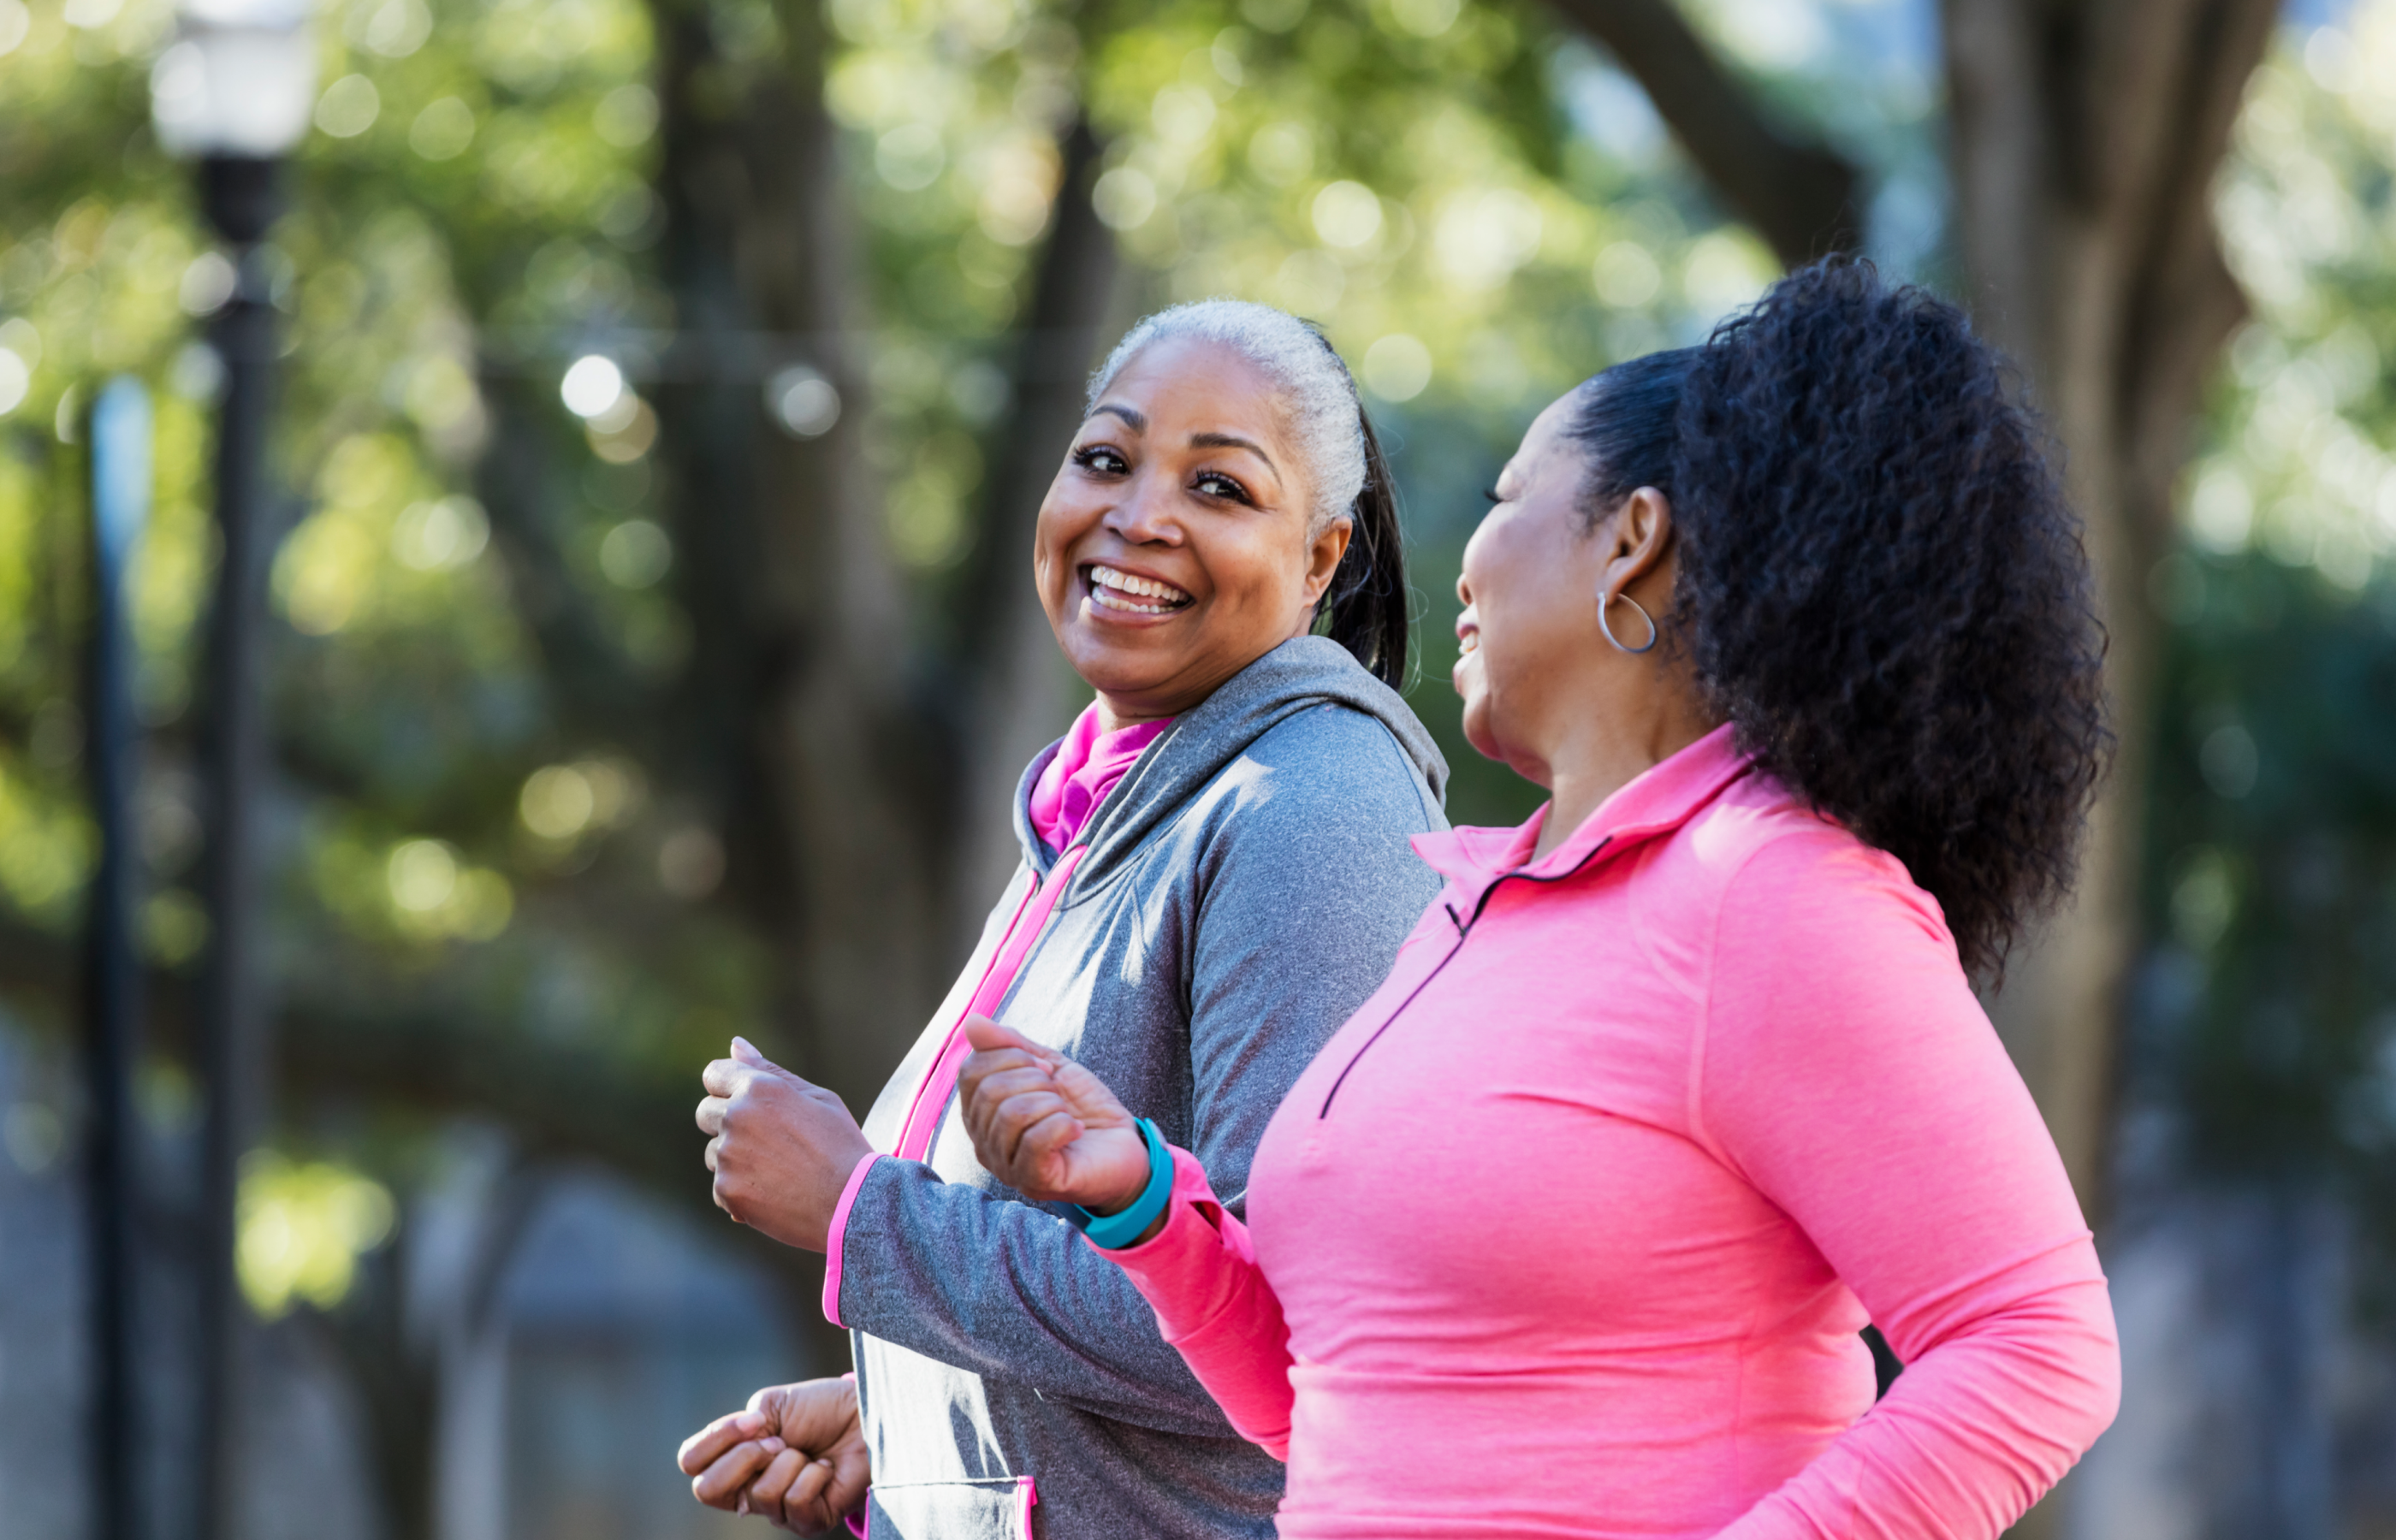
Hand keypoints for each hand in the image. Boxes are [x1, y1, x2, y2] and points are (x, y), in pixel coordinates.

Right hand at [678, 1377, 868, 1533]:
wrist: (863, 1415)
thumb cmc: (820, 1409)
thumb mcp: (770, 1406)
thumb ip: (739, 1427)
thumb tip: (744, 1447)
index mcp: (733, 1461)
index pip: (691, 1463)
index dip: (715, 1439)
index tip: (754, 1420)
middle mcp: (748, 1491)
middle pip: (708, 1490)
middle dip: (745, 1455)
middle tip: (779, 1441)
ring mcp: (777, 1511)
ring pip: (761, 1493)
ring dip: (790, 1461)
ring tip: (809, 1453)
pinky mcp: (808, 1522)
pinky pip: (795, 1501)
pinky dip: (814, 1474)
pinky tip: (825, 1467)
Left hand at [698, 1037, 873, 1250]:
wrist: (853, 1204)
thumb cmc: (841, 1146)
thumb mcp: (817, 1098)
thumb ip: (771, 1071)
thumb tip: (736, 1044)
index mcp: (759, 1088)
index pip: (714, 1074)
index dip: (728, 1086)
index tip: (745, 1101)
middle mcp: (736, 1117)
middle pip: (705, 1113)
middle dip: (726, 1122)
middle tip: (767, 1141)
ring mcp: (728, 1156)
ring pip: (714, 1152)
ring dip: (734, 1159)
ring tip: (777, 1171)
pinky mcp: (726, 1190)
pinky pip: (720, 1186)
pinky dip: (740, 1191)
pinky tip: (774, 1193)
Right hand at [957, 1016, 1149, 1211]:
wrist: (1125, 1146)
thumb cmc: (1083, 1109)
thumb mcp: (1049, 1067)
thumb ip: (1011, 1046)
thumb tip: (971, 1022)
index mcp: (981, 1115)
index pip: (971, 1071)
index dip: (1012, 1057)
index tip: (1047, 1069)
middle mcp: (984, 1144)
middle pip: (990, 1092)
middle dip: (1035, 1080)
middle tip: (1059, 1093)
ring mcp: (1006, 1167)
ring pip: (1012, 1115)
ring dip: (1051, 1104)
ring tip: (1066, 1114)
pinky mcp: (1034, 1182)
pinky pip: (1035, 1142)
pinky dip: (1063, 1126)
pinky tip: (1075, 1131)